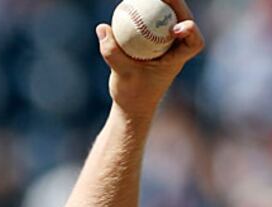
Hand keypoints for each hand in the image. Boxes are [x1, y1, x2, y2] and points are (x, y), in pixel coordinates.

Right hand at [97, 0, 204, 117]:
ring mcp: (166, 45)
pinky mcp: (155, 44)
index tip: (176, 28)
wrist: (131, 106)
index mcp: (176, 59)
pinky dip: (146, 15)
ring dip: (162, 6)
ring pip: (169, 20)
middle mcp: (175, 49)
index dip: (191, 31)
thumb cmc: (131, 94)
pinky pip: (154, 25)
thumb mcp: (121, 74)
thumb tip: (103, 27)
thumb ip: (112, 52)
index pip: (194, 43)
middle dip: (176, 5)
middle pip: (183, 21)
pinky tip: (132, 6)